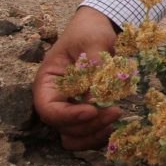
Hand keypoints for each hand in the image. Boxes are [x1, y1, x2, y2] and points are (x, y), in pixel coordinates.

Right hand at [32, 6, 122, 149]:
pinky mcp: (86, 112)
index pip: (48, 109)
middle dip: (89, 125)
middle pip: (63, 127)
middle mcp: (56, 100)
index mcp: (48, 82)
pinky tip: (118, 123)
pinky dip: (101, 134)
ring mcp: (70, 108)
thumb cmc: (90, 31)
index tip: (92, 110)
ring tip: (116, 119)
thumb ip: (94, 69)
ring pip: (74, 137)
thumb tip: (96, 101)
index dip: (68, 116)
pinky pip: (89, 133)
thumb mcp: (93, 42)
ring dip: (94, 135)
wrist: (99, 28)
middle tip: (116, 111)